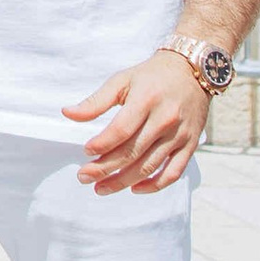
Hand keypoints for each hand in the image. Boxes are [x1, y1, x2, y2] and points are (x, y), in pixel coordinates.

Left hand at [62, 46, 208, 193]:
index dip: (102, 144)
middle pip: (132, 151)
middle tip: (84, 177)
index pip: (121, 129)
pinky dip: (155, 186)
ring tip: (101, 188)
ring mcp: (179, 134)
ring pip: (150, 166)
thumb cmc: (151, 76)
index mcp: (146, 99)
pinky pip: (173, 173)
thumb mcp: (122, 80)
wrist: (192, 72)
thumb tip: (67, 113)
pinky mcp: (190, 145)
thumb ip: (96, 101)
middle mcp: (165, 119)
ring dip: (124, 181)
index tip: (85, 152)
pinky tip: (135, 189)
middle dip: (105, 168)